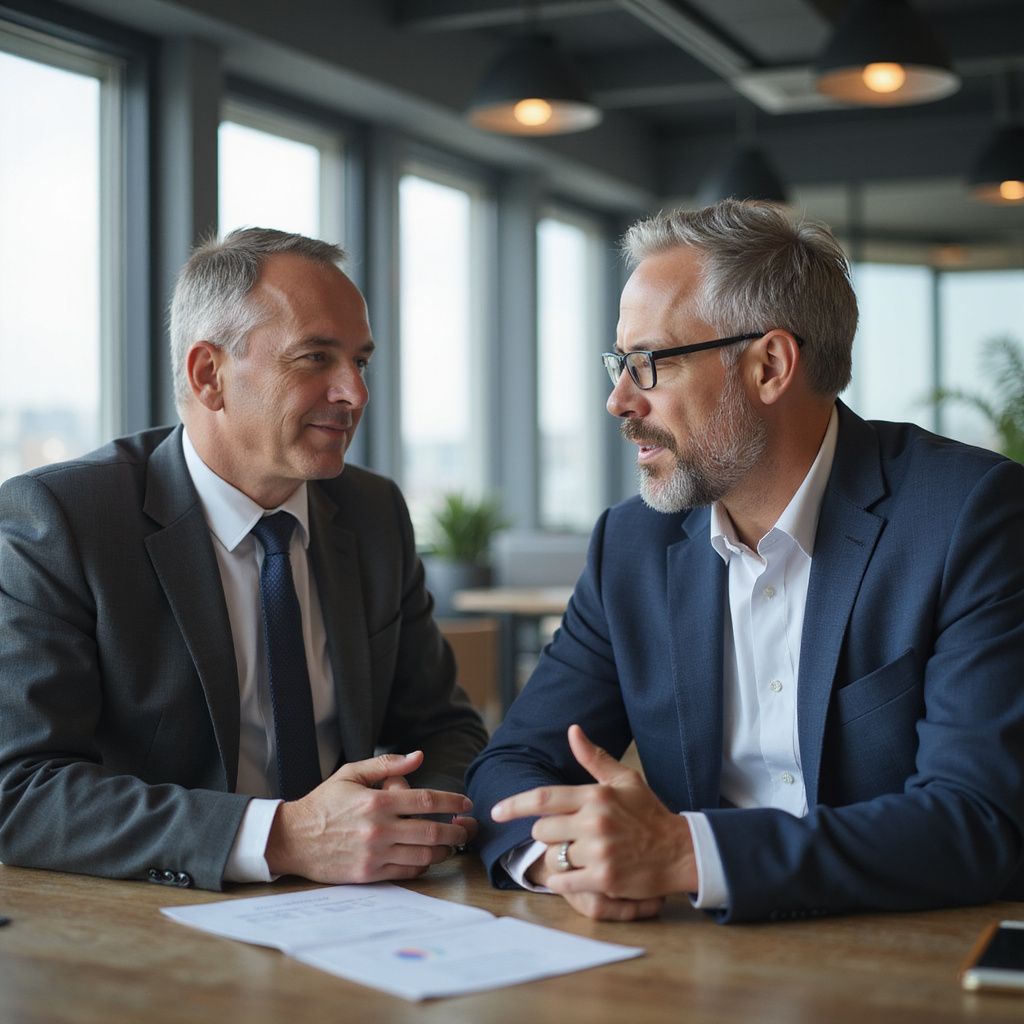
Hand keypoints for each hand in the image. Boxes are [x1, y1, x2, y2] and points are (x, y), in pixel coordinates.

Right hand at [265, 750, 471, 882]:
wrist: (292, 838)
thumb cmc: (323, 803)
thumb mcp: (351, 774)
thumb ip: (387, 764)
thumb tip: (418, 757)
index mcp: (377, 801)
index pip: (426, 801)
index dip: (452, 802)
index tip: (466, 803)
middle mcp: (378, 829)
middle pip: (432, 832)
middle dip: (457, 830)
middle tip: (469, 828)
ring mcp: (374, 855)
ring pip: (423, 855)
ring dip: (444, 850)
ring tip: (453, 843)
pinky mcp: (368, 875)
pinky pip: (406, 872)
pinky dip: (423, 864)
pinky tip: (427, 856)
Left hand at [493, 725, 695, 915]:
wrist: (680, 850)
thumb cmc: (648, 813)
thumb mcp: (625, 780)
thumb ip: (594, 757)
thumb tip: (573, 730)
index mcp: (595, 796)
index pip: (543, 798)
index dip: (514, 805)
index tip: (495, 811)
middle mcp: (594, 821)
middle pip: (542, 831)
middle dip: (547, 835)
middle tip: (567, 836)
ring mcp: (599, 852)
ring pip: (554, 856)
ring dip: (561, 858)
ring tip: (581, 855)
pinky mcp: (604, 878)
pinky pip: (564, 881)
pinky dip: (562, 881)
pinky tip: (573, 876)